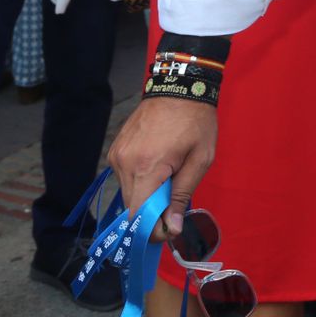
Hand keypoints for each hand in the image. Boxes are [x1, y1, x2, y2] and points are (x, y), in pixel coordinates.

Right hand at [107, 97, 216, 240]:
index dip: (151, 230)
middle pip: (132, 206)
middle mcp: (124, 164)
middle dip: (152, 211)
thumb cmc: (196, 122)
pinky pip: (125, 176)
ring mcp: (116, 156)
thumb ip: (182, 196)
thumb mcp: (200, 160)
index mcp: (146, 168)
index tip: (169, 229)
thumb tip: (172, 229)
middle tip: (176, 200)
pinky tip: (158, 165)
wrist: (179, 86)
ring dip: (147, 194)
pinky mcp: (115, 150)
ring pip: (128, 192)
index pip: (137, 216)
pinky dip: (140, 179)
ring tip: (170, 176)